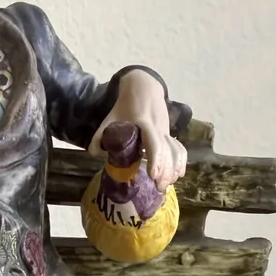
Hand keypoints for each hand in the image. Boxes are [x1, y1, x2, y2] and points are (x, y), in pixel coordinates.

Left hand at [88, 69, 186, 191]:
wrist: (144, 87)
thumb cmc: (125, 105)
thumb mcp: (110, 117)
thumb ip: (100, 135)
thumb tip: (94, 154)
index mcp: (144, 124)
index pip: (154, 143)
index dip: (155, 159)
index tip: (152, 175)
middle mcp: (158, 128)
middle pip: (167, 152)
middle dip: (165, 171)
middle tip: (158, 188)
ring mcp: (166, 131)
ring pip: (175, 151)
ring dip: (173, 169)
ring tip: (166, 185)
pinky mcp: (169, 133)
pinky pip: (179, 148)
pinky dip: (181, 161)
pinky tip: (179, 174)